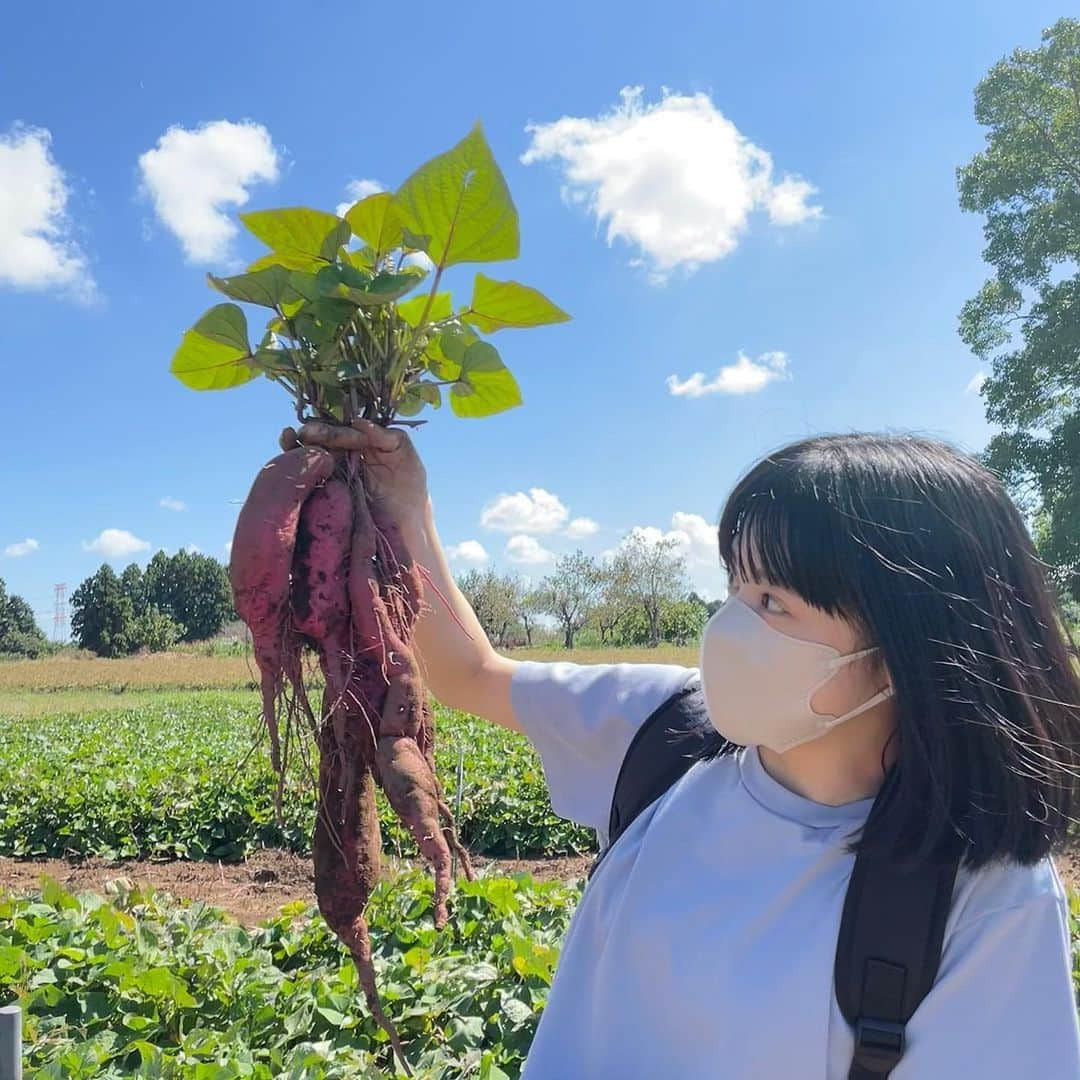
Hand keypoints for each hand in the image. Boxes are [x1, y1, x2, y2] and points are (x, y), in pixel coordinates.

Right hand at [280, 418, 429, 523]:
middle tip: (307, 434)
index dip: (337, 430)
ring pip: (307, 452)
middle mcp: (342, 452)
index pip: (344, 429)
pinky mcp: (322, 491)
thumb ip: (388, 437)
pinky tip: (286, 451)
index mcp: (362, 440)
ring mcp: (330, 471)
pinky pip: (304, 475)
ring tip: (288, 437)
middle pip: (322, 437)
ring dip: (295, 444)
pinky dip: (291, 462)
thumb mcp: (406, 458)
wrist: (405, 525)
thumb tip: (360, 422)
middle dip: (314, 434)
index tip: (337, 435)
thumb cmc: (409, 488)